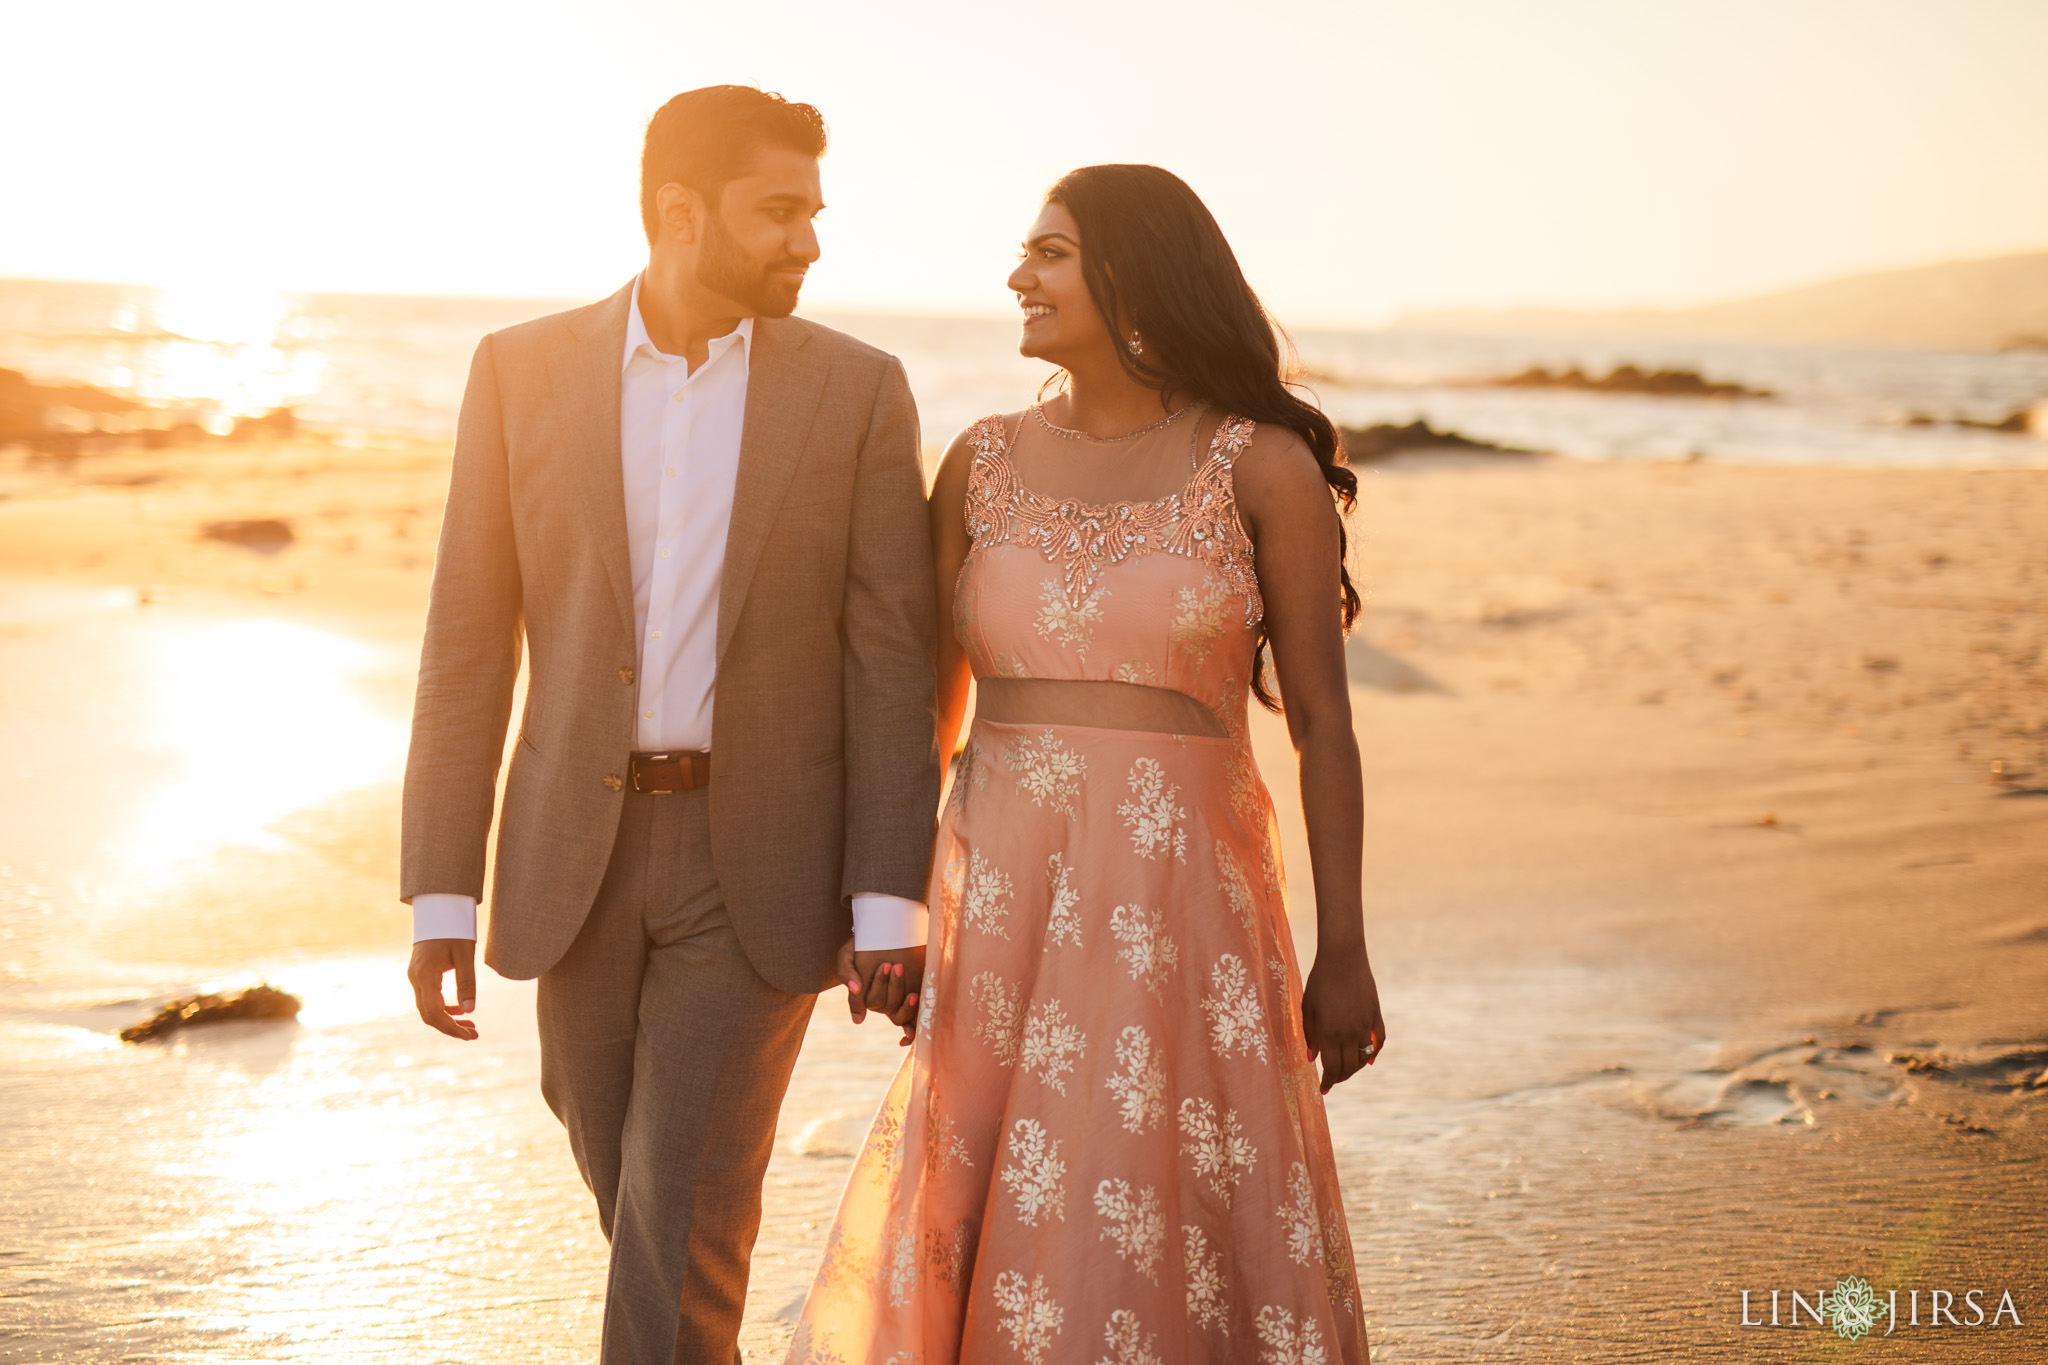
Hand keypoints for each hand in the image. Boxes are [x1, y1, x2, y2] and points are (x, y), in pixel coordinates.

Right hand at [409, 937, 478, 1040]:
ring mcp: (416, 978)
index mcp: (425, 975)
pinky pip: (429, 999)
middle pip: (429, 1015)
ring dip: (448, 1020)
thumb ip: (467, 983)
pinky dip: (444, 1008)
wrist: (438, 910)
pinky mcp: (420, 975)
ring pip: (428, 1009)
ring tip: (471, 1027)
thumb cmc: (454, 929)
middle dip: (451, 1028)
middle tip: (474, 1035)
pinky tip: (461, 1011)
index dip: (451, 1028)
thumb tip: (470, 1011)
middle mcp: (416, 979)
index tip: (470, 1036)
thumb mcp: (465, 955)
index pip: (435, 1012)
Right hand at [834, 938, 924, 1043]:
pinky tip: (911, 1027)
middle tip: (891, 965)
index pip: (864, 1003)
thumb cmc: (864, 943)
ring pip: (898, 1015)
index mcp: (864, 993)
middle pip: (882, 1004)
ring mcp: (899, 1001)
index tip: (875, 978)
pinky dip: (913, 1028)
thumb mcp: (847, 955)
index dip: (863, 1003)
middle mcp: (881, 1000)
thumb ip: (847, 973)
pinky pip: (914, 1020)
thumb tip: (856, 990)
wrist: (890, 931)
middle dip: (887, 986)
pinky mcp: (916, 996)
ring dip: (905, 1005)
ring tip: (910, 988)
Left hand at [1300, 941, 1383, 1092]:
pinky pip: (1379, 1041)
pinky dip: (1374, 1053)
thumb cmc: (1319, 982)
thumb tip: (1313, 1059)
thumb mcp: (1307, 1009)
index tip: (1323, 1090)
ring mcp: (1365, 1025)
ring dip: (1355, 1068)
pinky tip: (1368, 1060)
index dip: (1328, 1082)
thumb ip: (1310, 1036)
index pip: (1332, 1068)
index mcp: (1329, 1033)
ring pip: (1363, 1057)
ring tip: (1346, 1070)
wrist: (1342, 957)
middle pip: (1348, 1067)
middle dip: (1340, 1077)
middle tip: (1332, 1080)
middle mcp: (1349, 1033)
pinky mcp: (1376, 1015)